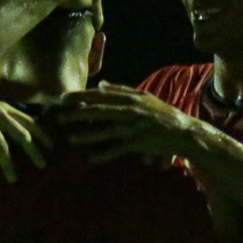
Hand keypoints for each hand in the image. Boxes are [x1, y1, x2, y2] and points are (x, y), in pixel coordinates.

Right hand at [0, 93, 52, 181]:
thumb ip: (2, 118)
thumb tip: (17, 131)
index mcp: (5, 108)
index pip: (29, 121)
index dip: (41, 134)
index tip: (52, 146)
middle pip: (21, 135)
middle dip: (33, 151)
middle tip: (43, 166)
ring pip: (1, 146)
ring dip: (7, 165)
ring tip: (13, 180)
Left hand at [57, 82, 197, 162]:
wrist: (183, 131)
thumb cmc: (161, 114)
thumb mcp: (143, 97)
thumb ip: (120, 90)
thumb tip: (99, 84)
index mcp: (130, 98)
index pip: (100, 96)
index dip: (80, 96)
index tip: (62, 98)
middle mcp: (131, 110)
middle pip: (100, 111)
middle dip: (78, 113)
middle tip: (58, 116)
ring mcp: (135, 127)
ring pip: (107, 131)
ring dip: (87, 135)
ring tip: (70, 139)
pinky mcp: (140, 142)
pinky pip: (119, 149)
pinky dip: (105, 154)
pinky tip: (91, 158)